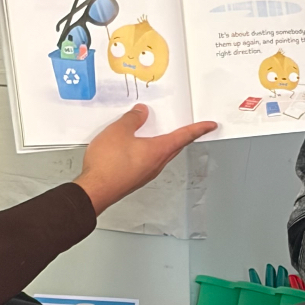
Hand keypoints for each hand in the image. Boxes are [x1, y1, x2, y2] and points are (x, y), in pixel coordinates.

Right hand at [74, 103, 215, 214]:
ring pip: (161, 155)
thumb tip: (141, 113)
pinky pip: (148, 161)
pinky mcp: (135, 178)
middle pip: (174, 147)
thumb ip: (132, 119)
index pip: (184, 136)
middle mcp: (156, 164)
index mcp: (158, 151)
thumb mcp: (119, 131)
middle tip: (189, 128)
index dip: (198, 129)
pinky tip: (138, 146)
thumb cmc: (108, 165)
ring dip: (164, 143)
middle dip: (182, 136)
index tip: (210, 126)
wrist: (94, 191)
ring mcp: (146, 173)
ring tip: (160, 132)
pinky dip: (149, 150)